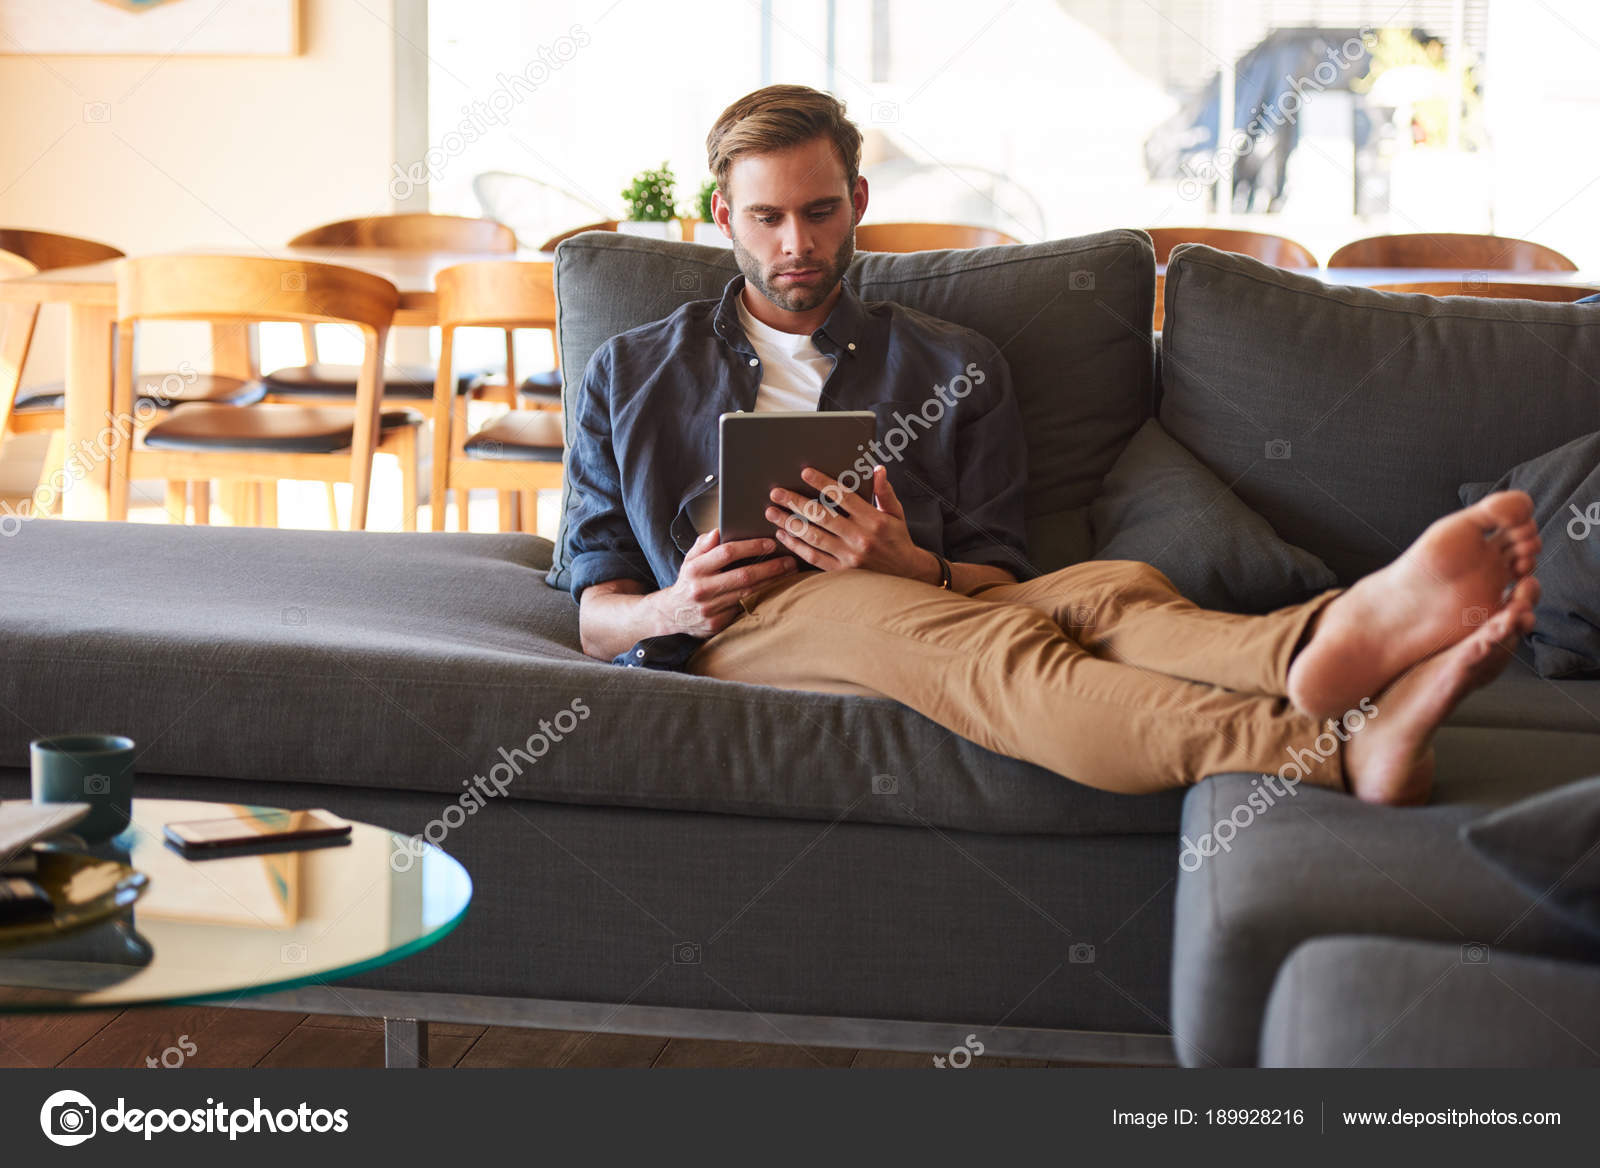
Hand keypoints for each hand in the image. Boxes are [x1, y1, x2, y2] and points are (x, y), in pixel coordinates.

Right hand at [653, 529, 797, 637]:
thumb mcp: (690, 560)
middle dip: (770, 567)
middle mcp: (702, 588)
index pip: (726, 553)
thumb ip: (704, 544)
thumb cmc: (688, 582)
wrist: (671, 614)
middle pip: (743, 575)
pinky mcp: (717, 624)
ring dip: (772, 583)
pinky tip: (777, 591)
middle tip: (789, 560)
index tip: (770, 543)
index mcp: (695, 569)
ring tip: (788, 574)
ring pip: (748, 594)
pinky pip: (744, 609)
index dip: (751, 547)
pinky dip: (762, 599)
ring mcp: (710, 608)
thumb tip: (718, 531)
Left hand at [766, 464, 939, 581]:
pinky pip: (813, 557)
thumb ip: (884, 492)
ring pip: (813, 536)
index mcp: (873, 519)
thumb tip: (877, 469)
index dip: (822, 483)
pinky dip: (796, 546)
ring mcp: (849, 556)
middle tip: (776, 493)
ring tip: (772, 513)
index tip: (804, 473)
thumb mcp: (897, 514)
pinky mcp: (842, 572)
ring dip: (790, 523)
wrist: (908, 576)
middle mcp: (860, 537)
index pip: (843, 496)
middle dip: (796, 502)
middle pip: (821, 515)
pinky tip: (783, 535)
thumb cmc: (899, 540)